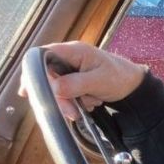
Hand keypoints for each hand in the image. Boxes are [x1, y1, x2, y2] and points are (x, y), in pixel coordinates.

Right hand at [18, 41, 146, 119]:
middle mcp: (67, 58)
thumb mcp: (99, 81)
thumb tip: (54, 88)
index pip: (42, 56)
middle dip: (56, 96)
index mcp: (73, 51)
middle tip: (71, 112)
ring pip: (54, 88)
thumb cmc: (120, 77)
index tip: (29, 92)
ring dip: (68, 102)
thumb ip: (76, 84)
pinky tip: (89, 102)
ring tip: (90, 103)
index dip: (32, 72)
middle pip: (46, 76)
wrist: (133, 87)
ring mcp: (69, 71)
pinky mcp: (72, 82)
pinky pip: (63, 94)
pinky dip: (74, 102)